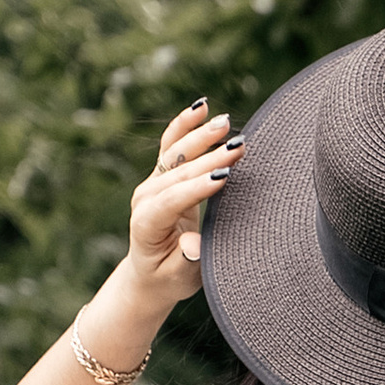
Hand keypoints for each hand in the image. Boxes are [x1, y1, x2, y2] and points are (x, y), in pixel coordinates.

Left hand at [127, 101, 239, 302]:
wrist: (152, 272)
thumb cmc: (171, 277)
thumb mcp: (182, 277)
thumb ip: (188, 261)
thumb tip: (193, 246)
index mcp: (146, 224)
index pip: (172, 200)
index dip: (197, 188)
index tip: (224, 178)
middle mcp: (145, 198)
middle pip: (178, 172)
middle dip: (209, 158)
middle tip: (238, 146)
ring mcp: (152, 182)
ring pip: (176, 153)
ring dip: (201, 136)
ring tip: (226, 123)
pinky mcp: (162, 174)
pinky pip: (172, 144)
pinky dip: (185, 124)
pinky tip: (202, 106)